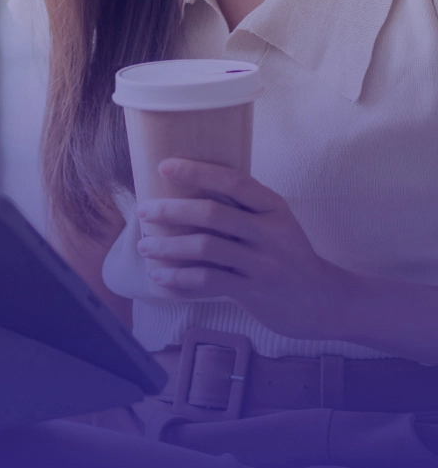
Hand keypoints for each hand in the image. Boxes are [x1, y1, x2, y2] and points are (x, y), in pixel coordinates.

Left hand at [135, 157, 357, 339]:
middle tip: (143, 211)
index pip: (233, 180)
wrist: (325, 302)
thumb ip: (241, 208)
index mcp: (274, 207)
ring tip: (144, 246)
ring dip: (168, 246)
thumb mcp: (275, 222)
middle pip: (212, 213)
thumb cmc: (288, 255)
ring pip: (206, 247)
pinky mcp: (256, 291)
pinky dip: (179, 278)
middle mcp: (271, 231)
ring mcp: (264, 263)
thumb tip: (185, 190)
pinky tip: (160, 276)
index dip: (197, 171)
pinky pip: (208, 281)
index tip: (164, 166)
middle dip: (170, 210)